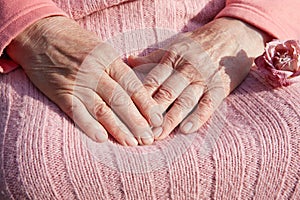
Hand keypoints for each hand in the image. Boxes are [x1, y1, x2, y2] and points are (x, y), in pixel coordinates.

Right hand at [6, 16, 162, 145]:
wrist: (42, 34)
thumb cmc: (77, 43)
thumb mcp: (102, 49)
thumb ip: (118, 69)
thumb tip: (138, 91)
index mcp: (109, 59)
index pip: (133, 85)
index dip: (147, 104)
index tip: (158, 120)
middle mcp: (95, 71)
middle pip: (120, 100)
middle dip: (136, 121)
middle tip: (148, 138)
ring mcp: (78, 83)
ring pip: (101, 109)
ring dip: (117, 128)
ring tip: (131, 142)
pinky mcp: (61, 92)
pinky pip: (76, 111)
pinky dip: (88, 126)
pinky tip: (101, 138)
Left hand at [128, 17, 269, 139]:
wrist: (233, 33)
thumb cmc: (199, 43)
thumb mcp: (175, 45)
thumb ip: (152, 57)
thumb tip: (128, 60)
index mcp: (172, 58)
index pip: (152, 81)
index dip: (140, 99)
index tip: (130, 114)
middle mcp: (186, 69)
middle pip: (166, 93)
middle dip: (153, 113)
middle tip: (142, 131)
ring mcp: (204, 78)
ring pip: (185, 101)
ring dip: (171, 119)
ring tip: (159, 135)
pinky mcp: (220, 86)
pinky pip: (208, 104)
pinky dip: (198, 117)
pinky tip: (186, 129)